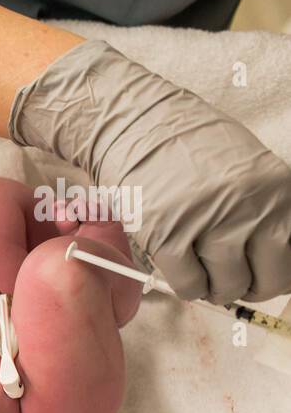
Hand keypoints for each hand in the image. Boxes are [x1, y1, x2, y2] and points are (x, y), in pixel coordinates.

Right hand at [12, 39, 290, 303]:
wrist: (137, 124)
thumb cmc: (189, 144)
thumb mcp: (247, 168)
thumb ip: (265, 207)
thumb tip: (270, 258)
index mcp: (276, 188)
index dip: (279, 274)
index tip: (264, 277)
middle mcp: (249, 207)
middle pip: (267, 279)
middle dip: (250, 288)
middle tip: (233, 280)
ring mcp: (208, 223)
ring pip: (227, 286)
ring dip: (216, 288)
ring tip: (204, 273)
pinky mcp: (168, 236)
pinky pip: (189, 284)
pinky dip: (188, 287)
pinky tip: (182, 270)